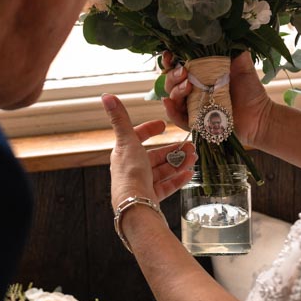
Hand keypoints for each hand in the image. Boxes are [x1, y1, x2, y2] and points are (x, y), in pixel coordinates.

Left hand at [102, 94, 196, 209]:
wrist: (135, 205)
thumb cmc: (130, 173)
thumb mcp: (127, 141)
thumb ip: (120, 119)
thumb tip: (106, 96)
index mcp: (124, 154)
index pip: (136, 138)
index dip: (149, 130)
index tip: (163, 126)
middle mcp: (132, 169)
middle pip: (154, 157)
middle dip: (172, 150)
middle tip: (189, 146)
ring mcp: (142, 185)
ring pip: (162, 171)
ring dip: (178, 163)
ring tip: (194, 157)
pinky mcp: (150, 198)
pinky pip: (166, 186)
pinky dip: (177, 179)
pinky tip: (189, 173)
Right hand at [160, 51, 274, 148]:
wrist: (259, 115)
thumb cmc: (250, 90)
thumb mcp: (242, 65)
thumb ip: (233, 49)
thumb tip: (224, 29)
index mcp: (201, 73)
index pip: (178, 64)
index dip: (171, 59)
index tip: (171, 55)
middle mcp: (193, 89)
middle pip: (171, 80)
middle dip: (173, 75)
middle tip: (184, 72)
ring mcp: (193, 106)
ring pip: (172, 97)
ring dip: (174, 90)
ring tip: (187, 87)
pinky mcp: (195, 122)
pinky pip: (178, 118)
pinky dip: (171, 111)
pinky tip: (169, 102)